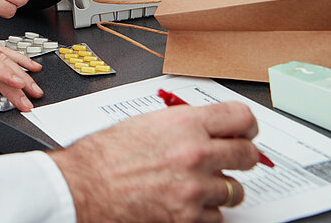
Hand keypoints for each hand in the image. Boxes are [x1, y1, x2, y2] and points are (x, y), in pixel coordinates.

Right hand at [50, 102, 259, 222]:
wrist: (82, 187)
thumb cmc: (103, 156)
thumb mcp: (143, 124)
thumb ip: (179, 125)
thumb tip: (202, 128)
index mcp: (184, 124)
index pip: (240, 117)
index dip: (246, 125)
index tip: (245, 131)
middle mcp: (196, 154)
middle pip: (248, 155)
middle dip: (242, 157)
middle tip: (234, 158)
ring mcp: (195, 188)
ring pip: (235, 190)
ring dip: (222, 188)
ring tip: (200, 184)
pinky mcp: (189, 217)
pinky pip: (217, 216)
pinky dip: (206, 211)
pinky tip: (187, 202)